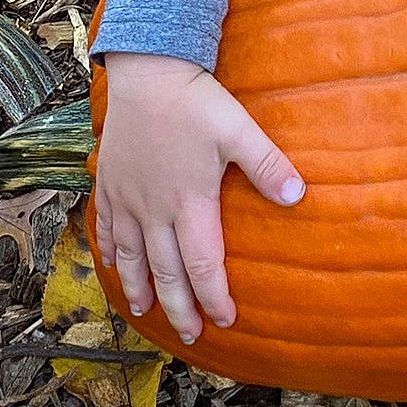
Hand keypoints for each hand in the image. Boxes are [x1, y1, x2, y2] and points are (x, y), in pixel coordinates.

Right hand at [95, 52, 304, 342]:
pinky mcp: (110, 183)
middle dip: (179, 308)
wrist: (146, 72)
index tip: (226, 320)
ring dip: (139, 289)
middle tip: (191, 334)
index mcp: (190, 203)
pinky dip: (110, 252)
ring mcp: (128, 198)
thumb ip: (268, 166)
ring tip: (145, 313)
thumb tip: (299, 197)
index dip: (213, 297)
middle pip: (165, 273)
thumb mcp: (239, 130)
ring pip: (131, 257)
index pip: (201, 266)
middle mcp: (155, 210)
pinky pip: (107, 227)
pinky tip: (113, 265)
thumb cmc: (196, 101)